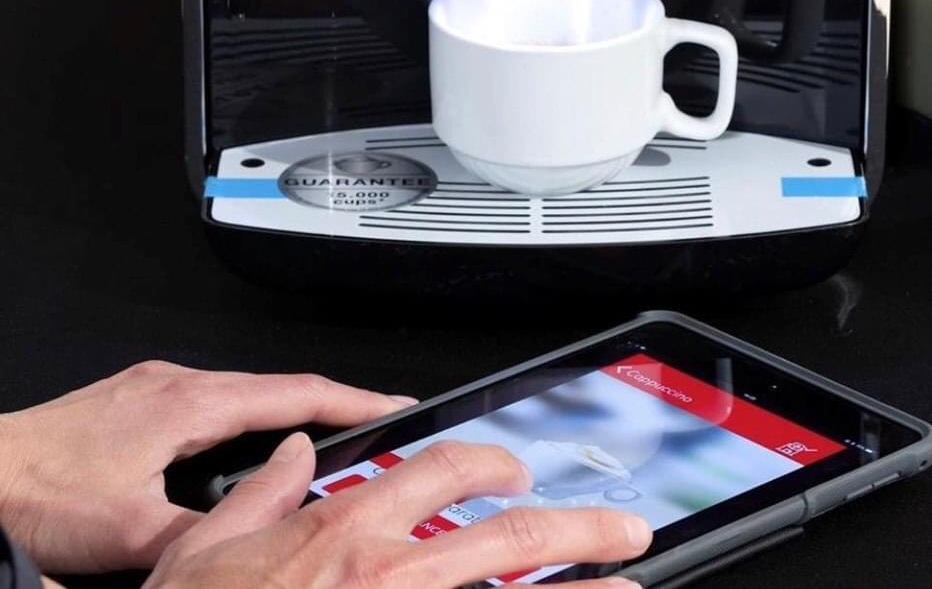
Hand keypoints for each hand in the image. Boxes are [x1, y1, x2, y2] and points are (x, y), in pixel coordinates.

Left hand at [0, 362, 414, 573]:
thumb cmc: (37, 488)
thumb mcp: (129, 531)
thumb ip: (201, 538)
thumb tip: (252, 551)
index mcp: (192, 404)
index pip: (295, 394)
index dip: (352, 401)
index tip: (393, 407)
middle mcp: (180, 385)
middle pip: (278, 388)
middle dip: (330, 405)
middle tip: (371, 425)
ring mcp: (158, 388)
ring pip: (245, 396)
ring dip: (288, 414)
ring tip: (319, 438)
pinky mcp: (139, 401)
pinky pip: (215, 402)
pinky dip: (248, 419)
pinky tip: (243, 447)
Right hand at [146, 436, 651, 588]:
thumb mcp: (205, 550)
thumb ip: (257, 493)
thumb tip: (288, 453)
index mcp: (345, 530)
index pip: (439, 469)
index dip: (487, 460)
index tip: (513, 467)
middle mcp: (391, 573)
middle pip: (508, 533)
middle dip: (574, 525)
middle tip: (620, 527)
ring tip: (629, 585)